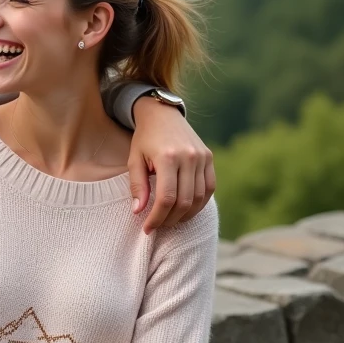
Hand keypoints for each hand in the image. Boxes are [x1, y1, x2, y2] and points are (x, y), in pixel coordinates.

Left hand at [128, 97, 214, 232]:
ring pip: (199, 198)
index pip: (166, 198)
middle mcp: (188, 157)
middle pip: (184, 201)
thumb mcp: (134, 160)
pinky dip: (199, 203)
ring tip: (170, 220)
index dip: (157, 218)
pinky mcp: (209, 157)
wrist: (162, 114)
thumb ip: (137, 186)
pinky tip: (185, 209)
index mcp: (167, 157)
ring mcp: (202, 157)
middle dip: (170, 219)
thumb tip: (138, 211)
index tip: (147, 228)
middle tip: (158, 226)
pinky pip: (209, 188)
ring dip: (185, 215)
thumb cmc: (144, 139)